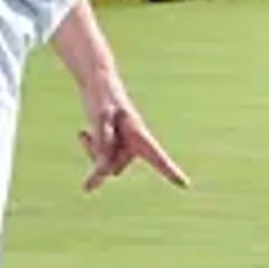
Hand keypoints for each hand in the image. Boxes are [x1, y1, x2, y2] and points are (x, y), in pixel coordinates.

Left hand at [78, 72, 189, 193]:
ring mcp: (123, 145)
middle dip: (98, 156)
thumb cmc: (102, 97)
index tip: (184, 184)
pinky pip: (99, 158)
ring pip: (104, 164)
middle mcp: (134, 143)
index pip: (157, 157)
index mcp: (138, 134)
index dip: (170, 172)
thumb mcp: (100, 119)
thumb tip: (103, 170)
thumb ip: (102, 145)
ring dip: (92, 150)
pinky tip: (83, 133)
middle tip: (89, 134)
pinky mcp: (113, 144)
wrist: (98, 83)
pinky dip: (90, 148)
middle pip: (113, 166)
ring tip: (88, 130)